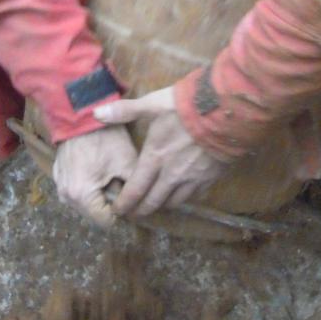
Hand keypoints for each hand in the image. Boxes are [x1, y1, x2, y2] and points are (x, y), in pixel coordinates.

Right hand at [53, 125, 137, 227]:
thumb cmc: (106, 137)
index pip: (107, 222)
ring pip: (85, 202)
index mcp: (82, 196)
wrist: (81, 112)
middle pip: (95, 213)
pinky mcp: (57, 175)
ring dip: (99, 195)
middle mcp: (66, 196)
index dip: (123, 213)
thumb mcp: (127, 164)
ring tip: (111, 175)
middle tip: (122, 183)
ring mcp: (59, 185)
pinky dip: (88, 185)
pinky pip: (76, 189)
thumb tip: (138, 207)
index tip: (132, 198)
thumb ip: (134, 192)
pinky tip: (97, 169)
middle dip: (110, 203)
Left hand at [95, 87, 228, 217]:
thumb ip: (124, 111)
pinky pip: (194, 196)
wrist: (224, 111)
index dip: (125, 203)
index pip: (135, 190)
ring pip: (174, 202)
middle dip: (140, 211)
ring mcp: (192, 179)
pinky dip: (184, 198)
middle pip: (153, 202)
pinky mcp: (210, 179)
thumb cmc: (184, 107)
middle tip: (133, 215)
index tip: (118, 211)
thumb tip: (96, 113)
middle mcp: (171, 175)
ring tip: (155, 206)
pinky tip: (181, 195)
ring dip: (162, 205)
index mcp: (154, 158)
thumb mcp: (152, 104)